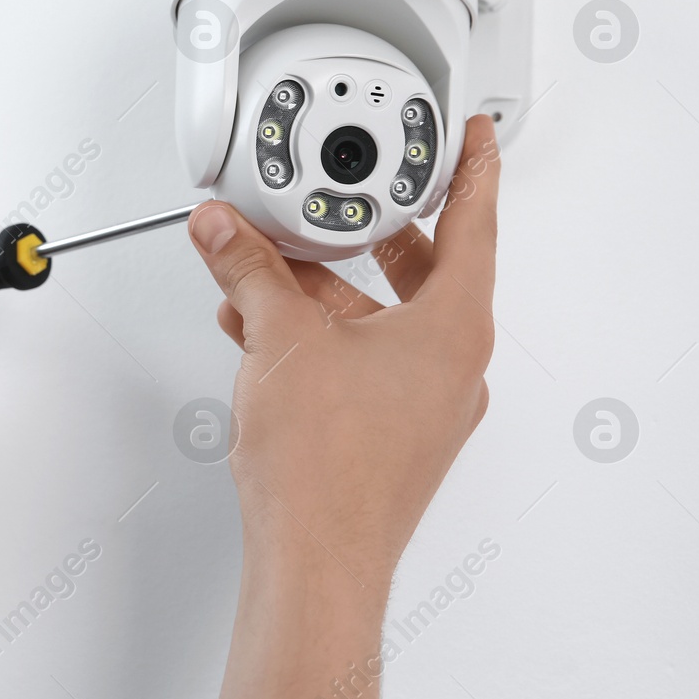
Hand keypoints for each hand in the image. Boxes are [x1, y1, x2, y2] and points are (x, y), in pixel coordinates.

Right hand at [194, 115, 500, 698]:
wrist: (316, 562)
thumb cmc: (327, 471)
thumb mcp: (279, 339)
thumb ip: (248, 269)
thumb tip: (224, 229)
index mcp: (454, 328)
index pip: (473, 224)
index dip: (472, 169)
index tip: (474, 136)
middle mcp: (452, 364)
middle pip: (422, 270)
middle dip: (371, 234)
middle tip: (353, 198)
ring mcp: (425, 404)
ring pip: (381, 319)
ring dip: (325, 291)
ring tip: (268, 270)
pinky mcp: (392, 433)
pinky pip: (362, 361)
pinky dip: (319, 337)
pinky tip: (261, 329)